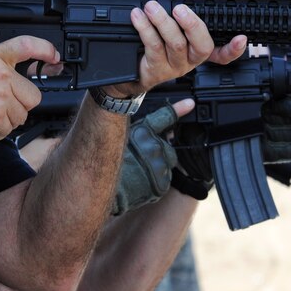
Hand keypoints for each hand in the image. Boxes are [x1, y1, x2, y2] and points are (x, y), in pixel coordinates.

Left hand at [106, 0, 246, 96]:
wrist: (133, 65)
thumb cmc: (153, 36)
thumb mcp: (163, 11)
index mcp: (198, 46)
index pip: (223, 53)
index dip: (234, 48)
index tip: (241, 38)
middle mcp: (191, 58)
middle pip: (202, 45)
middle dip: (192, 24)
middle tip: (178, 8)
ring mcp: (175, 66)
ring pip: (176, 43)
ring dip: (162, 21)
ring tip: (150, 7)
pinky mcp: (157, 69)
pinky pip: (154, 46)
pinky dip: (145, 28)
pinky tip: (138, 17)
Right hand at [112, 99, 193, 215]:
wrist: (100, 186)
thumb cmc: (107, 160)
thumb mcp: (123, 137)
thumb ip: (143, 131)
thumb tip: (163, 128)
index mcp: (143, 132)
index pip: (165, 117)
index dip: (178, 109)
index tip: (190, 104)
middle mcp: (153, 147)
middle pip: (168, 148)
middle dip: (160, 152)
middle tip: (142, 160)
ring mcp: (158, 166)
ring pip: (167, 164)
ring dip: (158, 167)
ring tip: (139, 171)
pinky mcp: (161, 184)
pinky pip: (165, 180)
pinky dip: (157, 181)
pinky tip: (142, 181)